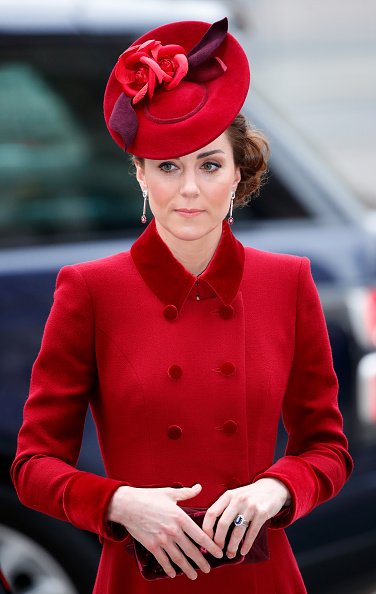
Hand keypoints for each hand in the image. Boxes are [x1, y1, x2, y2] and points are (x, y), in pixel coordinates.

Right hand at [107, 483, 222, 579]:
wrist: (127, 505)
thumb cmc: (148, 497)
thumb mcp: (169, 493)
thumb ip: (186, 493)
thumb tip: (199, 487)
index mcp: (180, 517)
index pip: (200, 535)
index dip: (211, 546)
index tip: (218, 553)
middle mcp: (173, 531)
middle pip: (191, 550)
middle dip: (201, 561)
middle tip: (208, 569)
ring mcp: (162, 540)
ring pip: (178, 558)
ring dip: (187, 568)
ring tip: (194, 575)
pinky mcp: (151, 546)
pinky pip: (163, 560)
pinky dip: (169, 568)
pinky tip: (173, 573)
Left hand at [202, 478, 290, 558]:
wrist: (272, 488)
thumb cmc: (249, 495)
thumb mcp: (235, 495)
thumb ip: (224, 508)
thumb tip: (211, 529)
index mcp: (228, 495)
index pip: (211, 513)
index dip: (207, 528)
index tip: (207, 539)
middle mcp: (238, 500)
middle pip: (223, 524)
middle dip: (219, 541)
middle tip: (218, 550)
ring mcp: (250, 506)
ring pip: (237, 532)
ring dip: (232, 546)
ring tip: (230, 554)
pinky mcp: (262, 513)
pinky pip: (251, 533)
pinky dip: (246, 545)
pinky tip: (243, 551)